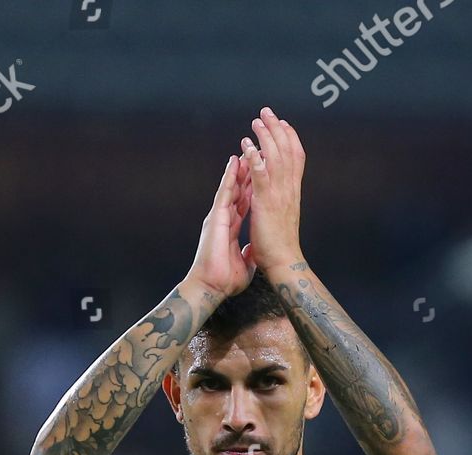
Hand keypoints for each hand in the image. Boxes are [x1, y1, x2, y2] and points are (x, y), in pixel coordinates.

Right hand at [185, 155, 254, 301]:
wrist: (211, 287)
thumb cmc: (224, 280)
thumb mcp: (244, 264)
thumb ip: (248, 254)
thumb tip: (253, 252)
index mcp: (230, 228)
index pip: (243, 204)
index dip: (251, 189)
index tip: (260, 176)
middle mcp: (224, 218)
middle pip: (238, 191)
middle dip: (246, 173)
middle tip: (255, 154)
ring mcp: (219, 216)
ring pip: (231, 187)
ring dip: (238, 169)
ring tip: (246, 150)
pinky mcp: (216, 217)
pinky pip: (225, 192)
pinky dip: (230, 176)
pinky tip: (235, 162)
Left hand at [240, 107, 304, 276]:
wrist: (283, 261)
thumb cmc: (280, 247)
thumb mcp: (282, 219)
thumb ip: (279, 205)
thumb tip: (275, 199)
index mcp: (293, 192)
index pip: (296, 157)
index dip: (291, 138)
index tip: (284, 123)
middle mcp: (289, 189)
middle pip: (287, 150)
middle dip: (277, 129)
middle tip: (267, 112)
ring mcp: (278, 194)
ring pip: (275, 156)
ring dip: (265, 136)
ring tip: (256, 121)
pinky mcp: (265, 201)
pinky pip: (260, 173)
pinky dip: (254, 156)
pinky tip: (246, 144)